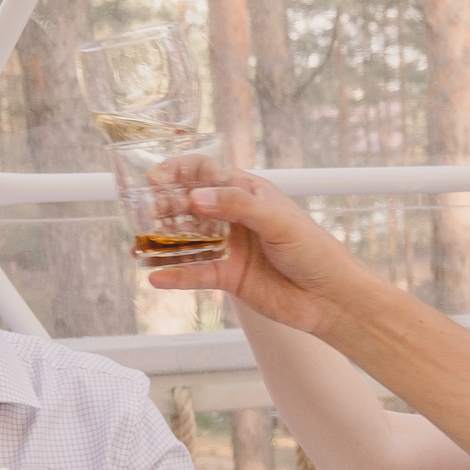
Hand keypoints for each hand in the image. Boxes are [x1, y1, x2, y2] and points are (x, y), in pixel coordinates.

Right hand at [141, 161, 369, 336]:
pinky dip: (175, 275)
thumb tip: (196, 198)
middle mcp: (235, 217)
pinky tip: (156, 276)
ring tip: (138, 246)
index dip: (179, 171)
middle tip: (142, 213)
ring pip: (187, 240)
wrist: (331, 297)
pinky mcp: (228, 277)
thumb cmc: (314, 250)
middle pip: (189, 206)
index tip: (156, 178)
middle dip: (163, 207)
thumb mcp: (278, 220)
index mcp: (249, 192)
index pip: (206, 172)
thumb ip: (237, 206)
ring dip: (162, 242)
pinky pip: (195, 274)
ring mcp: (230, 247)